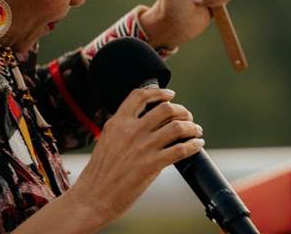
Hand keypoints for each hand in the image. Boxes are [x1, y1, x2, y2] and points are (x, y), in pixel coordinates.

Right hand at [67, 87, 203, 225]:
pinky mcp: (151, 165)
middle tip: (187, 117)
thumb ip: (123, 130)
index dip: (158, 92)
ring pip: (176, 127)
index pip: (139, 96)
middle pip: (165, 108)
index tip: (170, 95)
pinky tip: (197, 145)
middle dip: (181, 110)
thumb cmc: (98, 174)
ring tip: (196, 130)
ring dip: (191, 127)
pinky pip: (180, 149)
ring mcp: (142, 147)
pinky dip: (193, 145)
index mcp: (117, 123)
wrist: (92, 198)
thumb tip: (146, 126)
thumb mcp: (107, 142)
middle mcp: (130, 131)